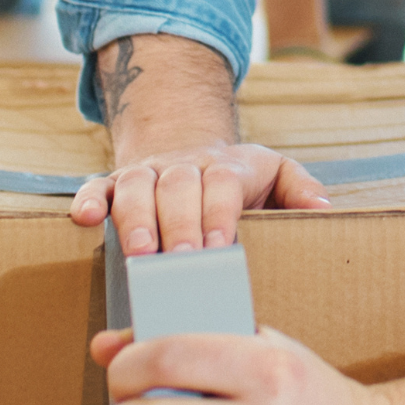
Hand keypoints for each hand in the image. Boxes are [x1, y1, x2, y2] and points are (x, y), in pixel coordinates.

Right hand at [72, 144, 330, 254]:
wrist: (188, 145)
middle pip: (178, 186)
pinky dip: (87, 199)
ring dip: (135, 218)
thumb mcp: (276, 172)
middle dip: (179, 223)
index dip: (218, 212)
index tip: (220, 246)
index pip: (221, 184)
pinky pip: (96, 185)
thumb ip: (299, 187)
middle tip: (181, 260)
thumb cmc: (237, 177)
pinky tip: (82, 219)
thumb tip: (323, 208)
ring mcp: (146, 173)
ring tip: (139, 253)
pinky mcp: (115, 183)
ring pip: (136, 186)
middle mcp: (182, 166)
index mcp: (225, 167)